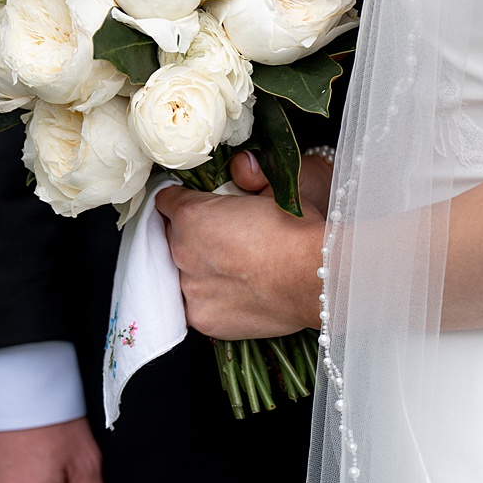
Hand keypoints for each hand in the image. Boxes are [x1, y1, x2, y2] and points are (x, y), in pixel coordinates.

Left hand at [155, 151, 330, 338]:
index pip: (166, 201)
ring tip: (232, 268)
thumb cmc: (298, 231)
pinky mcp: (202, 318)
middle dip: (192, 235)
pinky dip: (210, 297)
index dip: (184, 201)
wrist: (315, 278)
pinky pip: (196, 303)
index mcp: (191, 214)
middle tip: (222, 238)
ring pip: (181, 272)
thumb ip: (248, 175)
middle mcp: (182, 251)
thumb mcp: (273, 189)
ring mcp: (190, 288)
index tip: (198, 207)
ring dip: (199, 267)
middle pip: (172, 238)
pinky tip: (235, 290)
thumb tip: (241, 165)